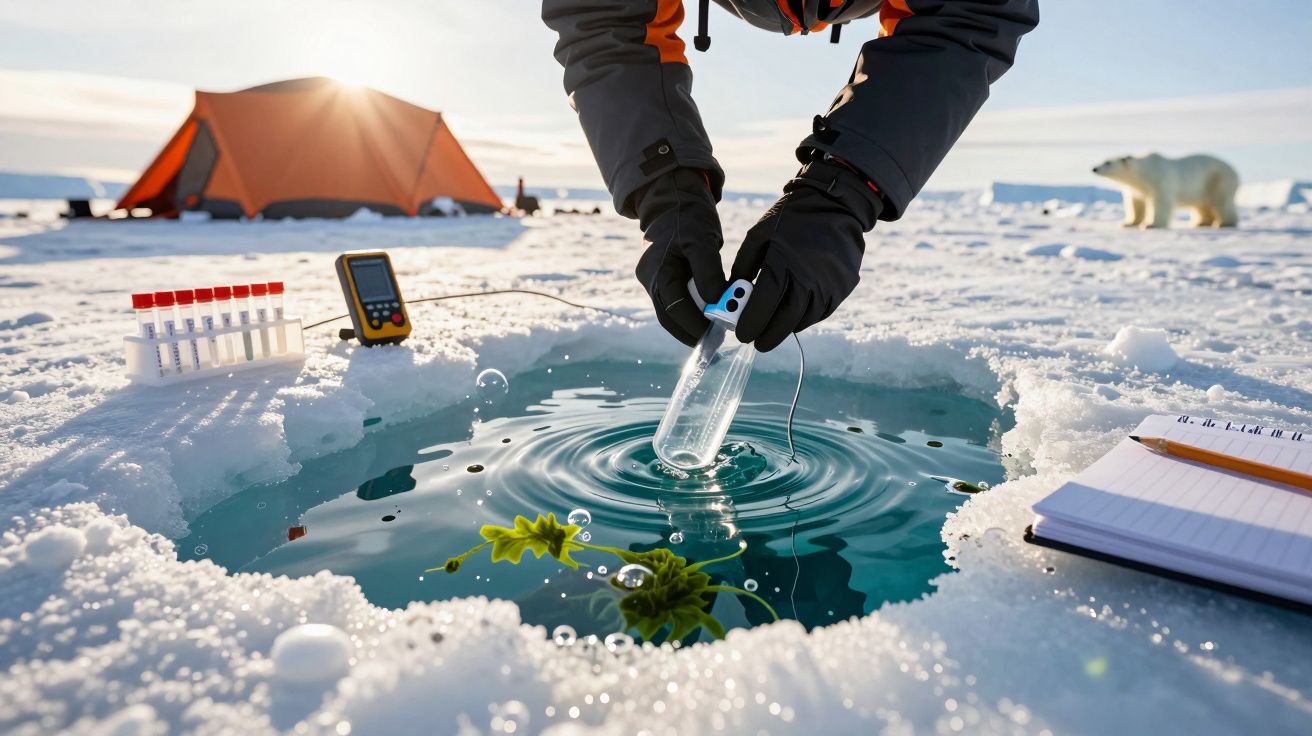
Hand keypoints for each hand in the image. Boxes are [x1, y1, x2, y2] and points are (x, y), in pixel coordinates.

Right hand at [634, 168, 727, 345]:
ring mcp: (653, 279)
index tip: (716, 335)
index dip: (694, 325)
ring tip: (714, 333)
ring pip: (670, 311)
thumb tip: (716, 303)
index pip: (674, 309)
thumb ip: (708, 273)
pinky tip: (708, 315)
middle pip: (668, 317)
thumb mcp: (703, 240)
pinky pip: (675, 301)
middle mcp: (650, 278)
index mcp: (657, 270)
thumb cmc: (689, 216)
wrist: (673, 197)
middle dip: (691, 332)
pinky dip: (690, 310)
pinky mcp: (662, 277)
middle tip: (715, 343)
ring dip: (691, 323)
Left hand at [730, 159, 882, 350]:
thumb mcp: (759, 234)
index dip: (752, 321)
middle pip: (787, 317)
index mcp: (784, 260)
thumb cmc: (791, 218)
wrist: (836, 204)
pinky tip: (792, 319)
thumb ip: (743, 265)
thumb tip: (730, 294)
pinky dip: (804, 320)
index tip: (741, 335)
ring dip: (786, 329)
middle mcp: (811, 275)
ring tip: (771, 332)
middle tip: (756, 343)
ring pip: (805, 318)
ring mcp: (831, 283)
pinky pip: (821, 312)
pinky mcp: (843, 286)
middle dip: (768, 334)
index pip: (766, 300)